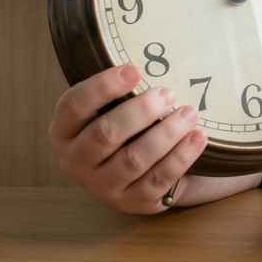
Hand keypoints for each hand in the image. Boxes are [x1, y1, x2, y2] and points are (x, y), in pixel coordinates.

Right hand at [48, 64, 213, 214]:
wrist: (140, 172)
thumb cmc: (125, 127)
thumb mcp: (109, 109)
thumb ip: (119, 92)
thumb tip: (151, 59)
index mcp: (63, 131)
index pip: (75, 106)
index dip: (103, 86)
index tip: (135, 69)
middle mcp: (76, 162)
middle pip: (105, 134)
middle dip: (140, 111)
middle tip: (168, 93)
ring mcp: (103, 187)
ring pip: (134, 159)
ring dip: (165, 133)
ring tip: (190, 113)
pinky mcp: (133, 202)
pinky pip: (158, 179)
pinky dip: (180, 157)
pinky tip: (197, 137)